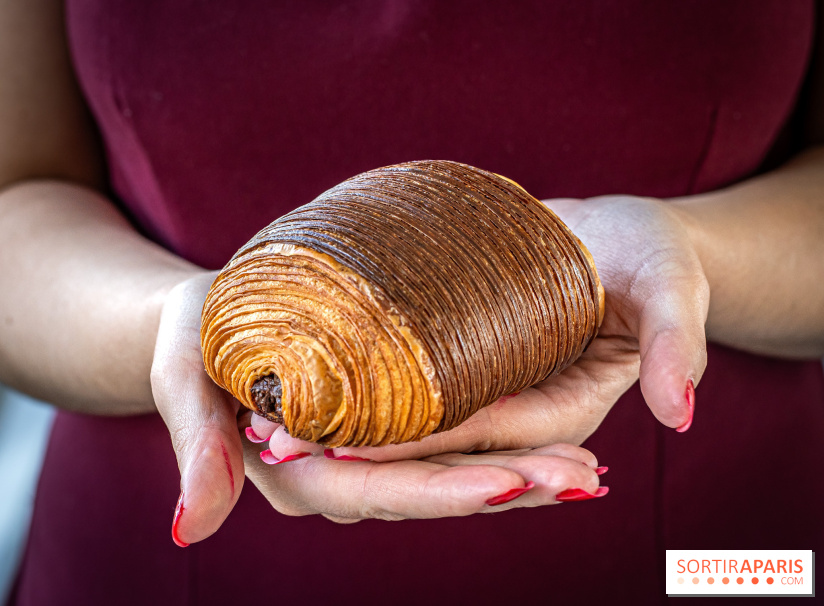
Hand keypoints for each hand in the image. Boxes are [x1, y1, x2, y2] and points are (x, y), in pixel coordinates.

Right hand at [151, 274, 607, 542]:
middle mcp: (343, 477)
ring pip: (453, 472)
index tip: (514, 480)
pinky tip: (554, 440)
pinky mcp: (389, 428)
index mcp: (300, 476)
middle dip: (511, 485)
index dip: (448, 488)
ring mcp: (370, 457)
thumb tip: (191, 529)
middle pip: (435, 491)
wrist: (205, 319)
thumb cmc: (193, 338)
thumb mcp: (184, 381)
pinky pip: (451, 442)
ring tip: (590, 471)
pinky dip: (503, 443)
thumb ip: (199, 450)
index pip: (383, 491)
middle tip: (584, 478)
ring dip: (522, 471)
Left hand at [301, 195, 708, 461]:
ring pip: (411, 428)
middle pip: (434, 445)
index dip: (419, 443)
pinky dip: (358, 395)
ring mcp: (488, 393)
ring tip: (267, 427)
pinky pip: (407, 393)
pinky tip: (304, 387)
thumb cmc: (648, 255)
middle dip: (360, 450)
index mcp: (564, 410)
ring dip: (343, 431)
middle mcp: (519, 414)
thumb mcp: (672, 283)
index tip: (347, 445)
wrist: (617, 237)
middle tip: (276, 445)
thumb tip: (681, 413)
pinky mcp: (463, 367)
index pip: (486, 435)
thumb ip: (675, 342)